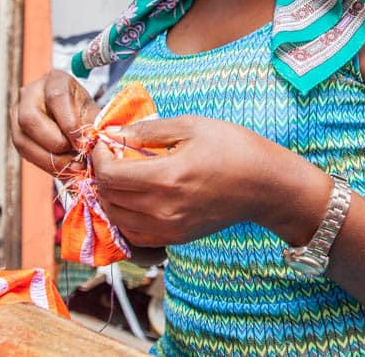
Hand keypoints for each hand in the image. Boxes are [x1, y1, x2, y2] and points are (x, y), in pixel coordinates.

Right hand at [10, 69, 100, 178]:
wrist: (73, 118)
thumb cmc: (83, 112)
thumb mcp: (92, 113)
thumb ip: (91, 126)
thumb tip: (91, 143)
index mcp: (55, 80)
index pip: (56, 97)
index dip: (69, 122)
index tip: (82, 142)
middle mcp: (30, 93)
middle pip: (30, 118)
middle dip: (55, 143)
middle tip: (76, 155)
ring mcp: (17, 113)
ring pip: (22, 139)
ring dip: (50, 158)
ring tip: (73, 165)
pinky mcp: (16, 133)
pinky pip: (24, 153)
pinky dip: (45, 164)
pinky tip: (63, 168)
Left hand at [90, 115, 295, 246]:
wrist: (266, 185)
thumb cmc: (235, 149)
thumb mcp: (191, 126)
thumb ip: (148, 130)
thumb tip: (115, 134)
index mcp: (166, 178)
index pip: (110, 175)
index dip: (99, 157)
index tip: (104, 143)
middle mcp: (163, 209)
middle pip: (109, 197)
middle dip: (102, 174)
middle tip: (111, 156)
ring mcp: (169, 228)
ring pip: (117, 218)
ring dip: (110, 196)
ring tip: (121, 175)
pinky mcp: (176, 238)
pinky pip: (135, 234)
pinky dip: (124, 217)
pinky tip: (133, 198)